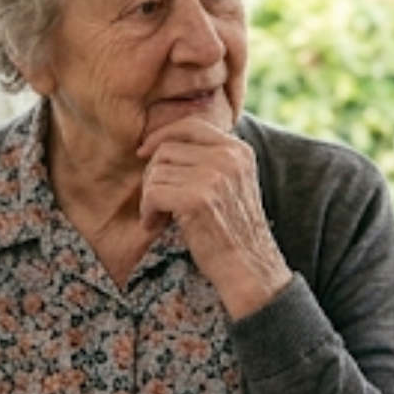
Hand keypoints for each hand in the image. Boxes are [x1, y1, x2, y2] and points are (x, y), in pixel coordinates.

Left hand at [138, 117, 293, 318]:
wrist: (249, 267)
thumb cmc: (233, 230)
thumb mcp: (233, 183)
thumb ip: (211, 159)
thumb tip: (163, 142)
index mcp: (238, 151)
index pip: (191, 125)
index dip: (161, 135)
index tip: (144, 152)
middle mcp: (229, 158)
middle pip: (167, 149)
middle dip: (152, 175)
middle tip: (155, 201)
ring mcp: (215, 177)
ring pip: (156, 171)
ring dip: (149, 196)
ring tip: (158, 217)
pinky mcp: (198, 199)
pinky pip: (153, 193)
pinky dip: (147, 211)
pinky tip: (155, 225)